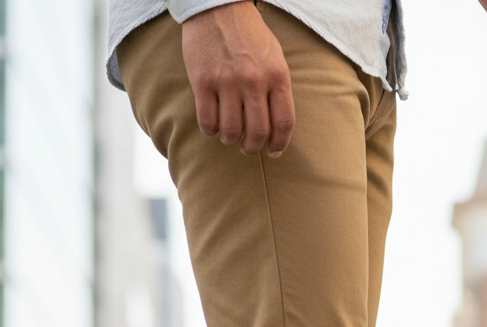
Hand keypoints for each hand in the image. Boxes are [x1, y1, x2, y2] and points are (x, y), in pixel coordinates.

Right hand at [181, 1, 294, 156]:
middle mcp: (254, 80)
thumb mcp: (274, 57)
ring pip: (231, 132)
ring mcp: (227, 81)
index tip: (273, 152)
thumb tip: (275, 127)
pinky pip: (207, 122)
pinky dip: (211, 130)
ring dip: (230, 140)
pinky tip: (213, 124)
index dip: (280, 144)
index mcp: (276, 74)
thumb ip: (277, 89)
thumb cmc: (249, 35)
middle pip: (258, 133)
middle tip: (248, 148)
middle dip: (253, 148)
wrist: (218, 6)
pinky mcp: (202, 82)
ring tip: (229, 135)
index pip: (284, 122)